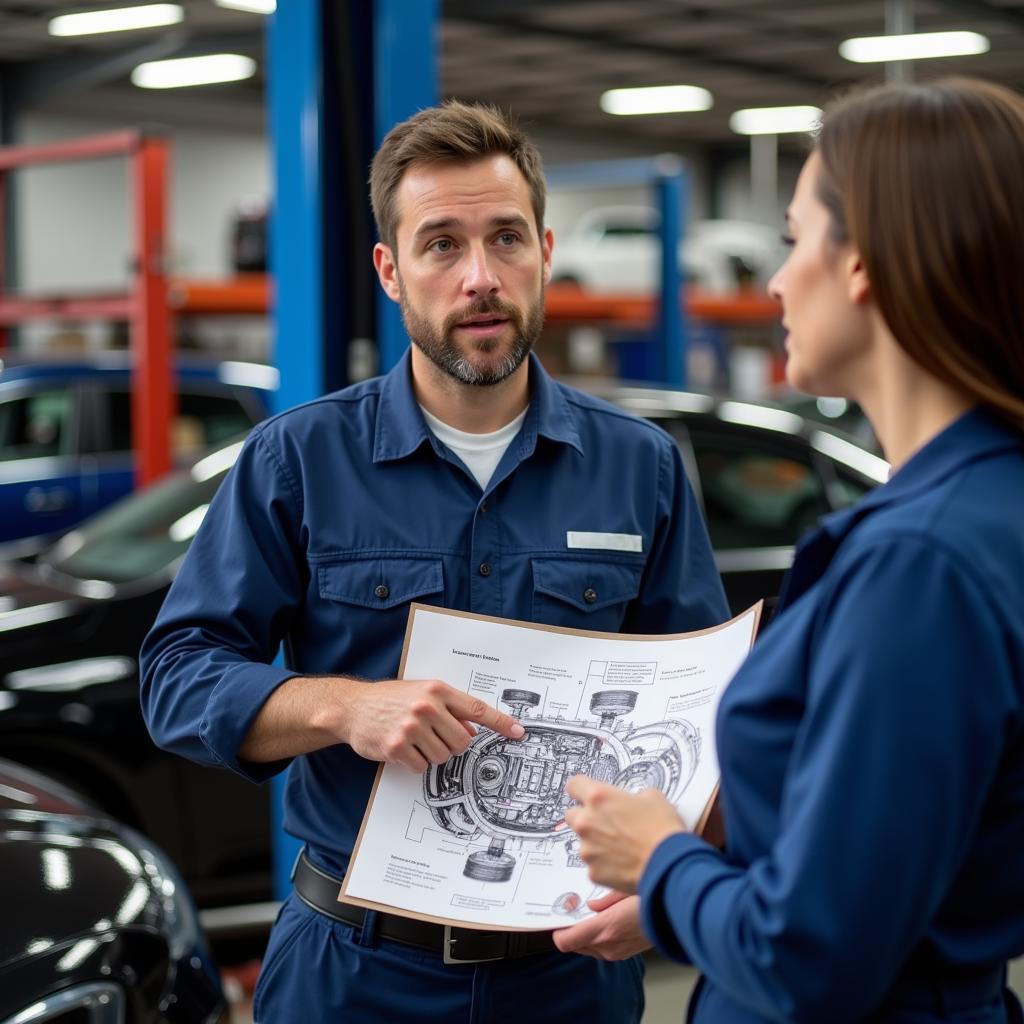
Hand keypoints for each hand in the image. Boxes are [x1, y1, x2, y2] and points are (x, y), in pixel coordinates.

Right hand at [343, 678, 523, 771]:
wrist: (353, 707)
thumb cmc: (391, 700)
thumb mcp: (422, 694)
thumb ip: (449, 710)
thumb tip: (472, 732)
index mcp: (437, 690)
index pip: (477, 708)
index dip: (500, 722)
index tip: (518, 732)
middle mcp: (426, 707)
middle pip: (462, 741)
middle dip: (453, 745)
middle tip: (436, 737)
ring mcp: (411, 727)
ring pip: (443, 756)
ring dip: (432, 754)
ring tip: (415, 740)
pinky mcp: (397, 747)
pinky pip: (421, 767)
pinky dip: (415, 763)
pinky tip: (404, 749)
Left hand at [553, 890, 650, 959]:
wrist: (675, 920)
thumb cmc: (653, 901)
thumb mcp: (625, 892)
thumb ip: (603, 901)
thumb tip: (591, 906)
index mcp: (605, 928)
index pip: (566, 941)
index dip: (557, 932)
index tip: (558, 919)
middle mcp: (607, 946)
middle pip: (574, 945)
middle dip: (571, 930)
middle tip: (574, 911)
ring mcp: (615, 953)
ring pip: (586, 947)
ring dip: (584, 934)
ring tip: (591, 915)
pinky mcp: (623, 955)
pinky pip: (600, 949)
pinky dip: (596, 938)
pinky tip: (605, 922)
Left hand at [564, 775, 685, 892]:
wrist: (670, 867)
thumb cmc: (663, 830)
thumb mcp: (653, 798)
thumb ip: (632, 797)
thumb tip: (631, 802)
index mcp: (598, 798)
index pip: (574, 785)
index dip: (581, 789)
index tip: (586, 794)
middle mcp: (587, 822)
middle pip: (572, 815)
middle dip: (585, 818)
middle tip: (606, 823)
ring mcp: (587, 849)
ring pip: (583, 842)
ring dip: (596, 842)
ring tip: (621, 847)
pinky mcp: (593, 872)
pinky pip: (593, 865)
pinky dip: (604, 864)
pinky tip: (623, 863)